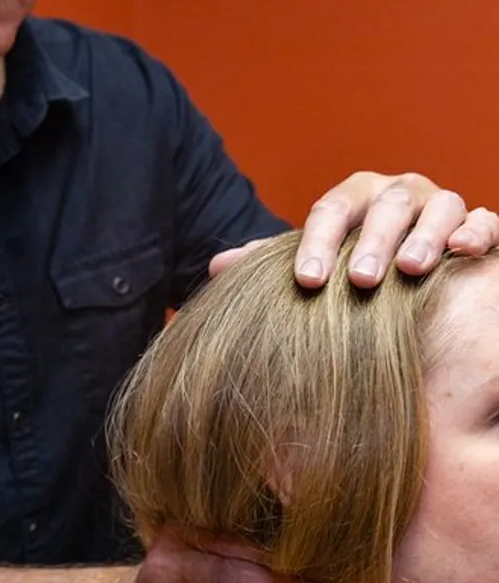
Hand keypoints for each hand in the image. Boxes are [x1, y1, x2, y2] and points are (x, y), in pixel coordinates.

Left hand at [210, 171, 498, 288]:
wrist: (398, 272)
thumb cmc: (345, 267)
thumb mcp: (311, 263)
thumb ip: (270, 263)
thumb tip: (217, 267)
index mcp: (354, 200)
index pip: (331, 211)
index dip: (318, 243)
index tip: (307, 281)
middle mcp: (397, 195)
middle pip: (385, 206)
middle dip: (372, 241)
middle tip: (360, 279)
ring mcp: (440, 207)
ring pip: (439, 206)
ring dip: (425, 236)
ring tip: (410, 269)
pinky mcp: (476, 226)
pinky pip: (485, 219)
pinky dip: (477, 230)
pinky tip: (464, 252)